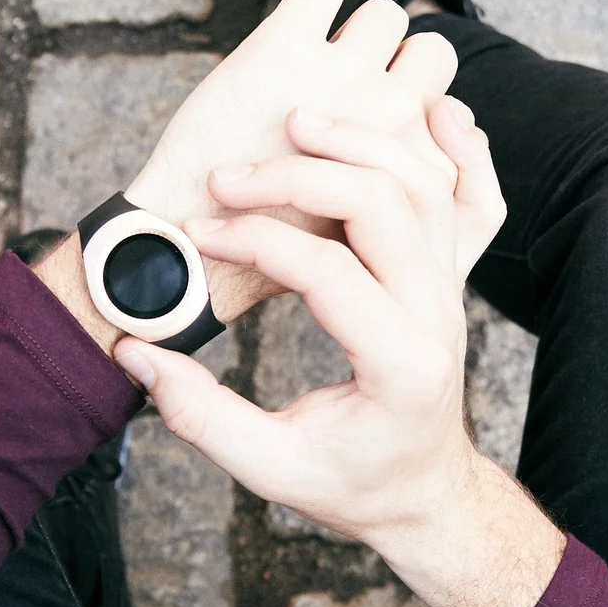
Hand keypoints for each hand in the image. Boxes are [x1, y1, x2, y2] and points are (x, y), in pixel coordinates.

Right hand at [112, 101, 562, 606]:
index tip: (198, 237)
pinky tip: (428, 113)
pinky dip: (458, 149)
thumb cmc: (350, 485)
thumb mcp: (272, 470)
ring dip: (363, 143)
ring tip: (298, 124)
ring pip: (426, 185)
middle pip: (385, 205)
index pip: (327, 271)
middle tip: (230, 178)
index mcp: (398, 365)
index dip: (255, 242)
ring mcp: (453, 290)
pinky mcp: (453, 276)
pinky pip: (471, 197)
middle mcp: (438, 316)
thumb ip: (203, 417)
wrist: (425, 493)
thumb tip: (136, 354)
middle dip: (301, 176)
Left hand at [121, 0, 459, 320]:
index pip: (446, 105)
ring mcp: (347, 78)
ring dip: (353, 31)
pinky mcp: (287, 49)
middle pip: (433, 51)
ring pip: (384, 15)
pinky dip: (310, 1)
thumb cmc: (274, 252)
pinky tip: (287, 37)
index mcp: (425, 168)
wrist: (195, 250)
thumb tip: (432, 132)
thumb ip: (407, 196)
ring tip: (312, 65)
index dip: (410, 107)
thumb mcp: (372, 246)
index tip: (374, 117)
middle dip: (395, 61)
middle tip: (347, 85)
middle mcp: (398, 115)